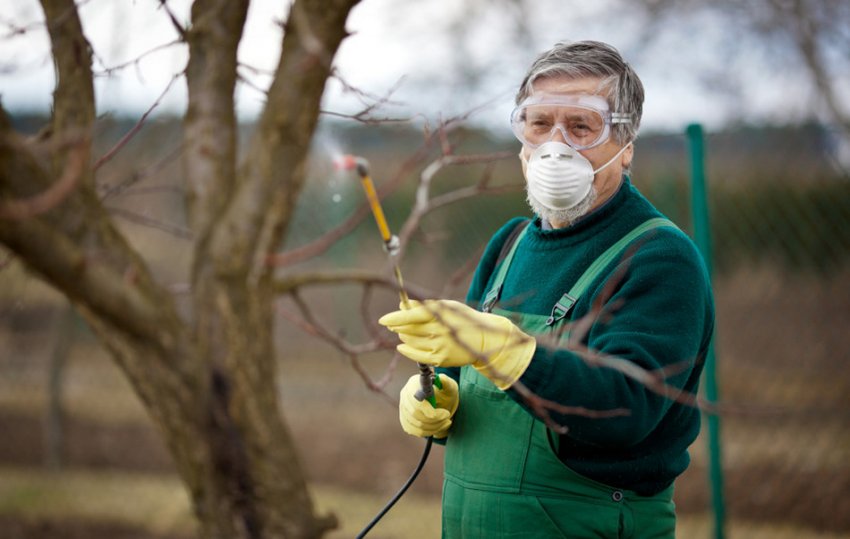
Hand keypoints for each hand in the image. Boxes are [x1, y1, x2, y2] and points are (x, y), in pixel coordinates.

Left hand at [380, 300, 535, 388]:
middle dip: (398, 326)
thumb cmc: (462, 318)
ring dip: (404, 336)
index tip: (382, 320)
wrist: (483, 339)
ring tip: (405, 332)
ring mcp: (439, 346)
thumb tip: (402, 304)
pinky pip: (416, 355)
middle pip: (408, 329)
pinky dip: (406, 350)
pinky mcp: (440, 359)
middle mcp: (439, 331)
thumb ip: (424, 306)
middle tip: (393, 325)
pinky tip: (403, 346)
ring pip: (410, 341)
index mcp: (441, 315)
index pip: (411, 315)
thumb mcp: (446, 307)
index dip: (394, 317)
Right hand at [399, 373, 458, 437]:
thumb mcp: (448, 385)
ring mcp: (403, 408)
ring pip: (416, 425)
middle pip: (415, 414)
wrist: (440, 399)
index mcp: (414, 384)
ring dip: (434, 427)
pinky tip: (439, 426)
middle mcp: (405, 395)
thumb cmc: (444, 391)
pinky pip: (414, 431)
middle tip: (448, 417)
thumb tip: (441, 378)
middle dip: (435, 420)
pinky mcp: (404, 419)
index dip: (429, 411)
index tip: (446, 414)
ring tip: (446, 422)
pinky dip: (429, 432)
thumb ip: (446, 382)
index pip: (416, 401)